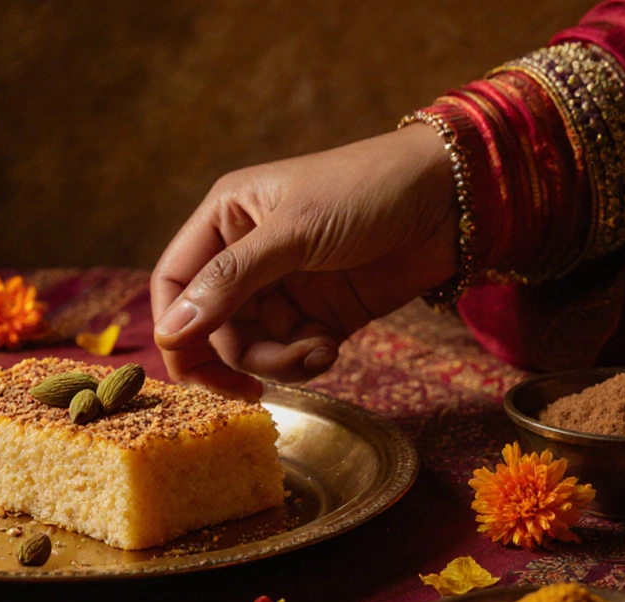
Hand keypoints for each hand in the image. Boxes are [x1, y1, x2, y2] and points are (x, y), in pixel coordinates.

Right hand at [151, 124, 459, 399]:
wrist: (454, 198)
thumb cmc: (366, 189)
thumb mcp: (292, 231)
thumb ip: (229, 282)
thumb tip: (170, 331)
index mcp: (225, 219)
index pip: (174, 281)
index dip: (175, 327)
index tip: (191, 366)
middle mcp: (246, 255)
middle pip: (211, 326)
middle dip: (236, 356)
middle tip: (253, 387)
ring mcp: (283, 287)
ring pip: (251, 347)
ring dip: (278, 361)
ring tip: (316, 351)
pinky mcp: (320, 314)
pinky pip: (291, 354)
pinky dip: (306, 361)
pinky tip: (331, 348)